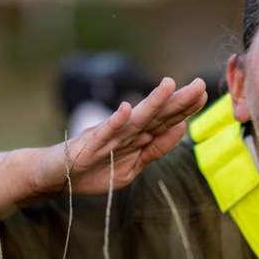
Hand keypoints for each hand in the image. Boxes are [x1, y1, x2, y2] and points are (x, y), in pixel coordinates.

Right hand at [39, 76, 207, 195]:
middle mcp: (126, 132)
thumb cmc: (93, 169)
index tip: (204, 93)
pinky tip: (125, 109)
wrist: (55, 175)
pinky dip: (114, 122)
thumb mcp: (133, 165)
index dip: (185, 108)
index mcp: (138, 138)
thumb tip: (182, 129)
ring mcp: (108, 137)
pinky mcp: (89, 144)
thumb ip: (156, 148)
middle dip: (178, 101)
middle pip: (156, 115)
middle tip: (199, 83)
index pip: (166, 120)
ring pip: (135, 119)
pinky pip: (104, 133)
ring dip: (151, 103)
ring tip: (168, 85)